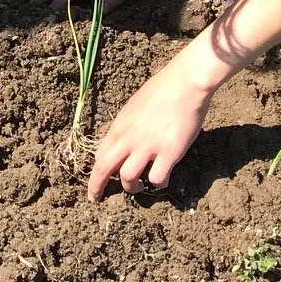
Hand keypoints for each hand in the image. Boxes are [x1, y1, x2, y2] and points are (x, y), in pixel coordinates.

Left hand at [86, 52, 215, 200]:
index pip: (99, 154)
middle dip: (97, 186)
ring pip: (128, 178)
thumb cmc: (162, 90)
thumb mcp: (134, 107)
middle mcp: (129, 137)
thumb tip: (122, 142)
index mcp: (119, 126)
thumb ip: (126, 127)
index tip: (95, 182)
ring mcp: (148, 146)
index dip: (95, 172)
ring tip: (138, 188)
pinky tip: (163, 180)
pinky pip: (157, 178)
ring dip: (131, 188)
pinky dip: (159, 184)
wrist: (185, 83)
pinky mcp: (169, 152)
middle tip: (96, 198)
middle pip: (103, 168)